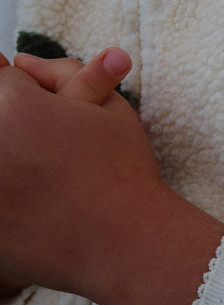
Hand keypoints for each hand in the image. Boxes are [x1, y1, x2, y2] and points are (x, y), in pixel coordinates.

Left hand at [0, 48, 131, 299]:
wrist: (129, 243)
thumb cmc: (126, 171)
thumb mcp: (110, 108)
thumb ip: (66, 72)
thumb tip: (22, 61)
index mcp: (13, 103)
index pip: (1, 80)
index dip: (26, 95)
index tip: (46, 119)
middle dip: (14, 125)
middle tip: (45, 150)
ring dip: (12, 159)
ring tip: (43, 177)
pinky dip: (10, 197)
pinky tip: (35, 205)